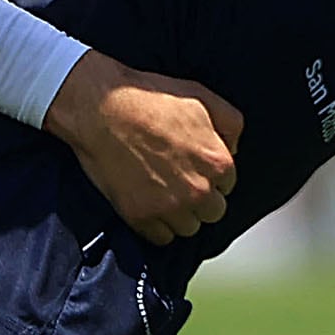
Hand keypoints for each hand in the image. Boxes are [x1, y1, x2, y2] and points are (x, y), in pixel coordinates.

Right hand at [44, 53, 239, 244]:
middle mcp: (197, 190)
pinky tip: (149, 203)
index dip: (210, 174)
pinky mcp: (141, 217)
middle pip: (213, 212)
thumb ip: (230, 124)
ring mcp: (168, 207)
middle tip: (179, 180)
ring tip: (163, 192)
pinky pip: (161, 238)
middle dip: (200, 198)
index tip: (193, 166)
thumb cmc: (149, 98)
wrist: (101, 108)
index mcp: (217, 162)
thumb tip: (233, 148)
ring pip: (189, 228)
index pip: (228, 185)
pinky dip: (157, 225)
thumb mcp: (201, 96)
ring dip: (180, 214)